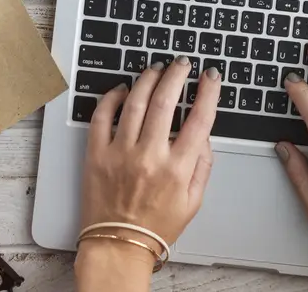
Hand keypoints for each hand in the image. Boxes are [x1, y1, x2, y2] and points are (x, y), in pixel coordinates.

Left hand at [75, 56, 221, 290]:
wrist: (118, 244)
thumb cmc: (155, 226)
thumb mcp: (193, 201)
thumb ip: (203, 166)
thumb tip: (204, 136)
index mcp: (177, 169)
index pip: (200, 119)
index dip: (208, 92)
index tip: (210, 77)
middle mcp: (149, 157)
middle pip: (166, 101)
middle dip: (176, 75)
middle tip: (181, 64)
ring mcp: (120, 153)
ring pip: (135, 102)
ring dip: (147, 79)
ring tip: (155, 69)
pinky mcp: (96, 154)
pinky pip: (102, 116)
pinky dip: (111, 97)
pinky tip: (122, 89)